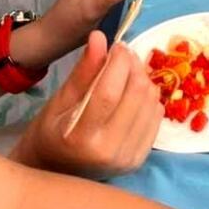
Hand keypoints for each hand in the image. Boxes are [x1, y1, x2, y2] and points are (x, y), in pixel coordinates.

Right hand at [13, 32, 161, 177]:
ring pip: (150, 102)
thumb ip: (83, 70)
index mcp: (81, 137)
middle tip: (122, 56)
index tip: (117, 44)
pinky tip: (133, 93)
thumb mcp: (59, 100)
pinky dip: (149, 97)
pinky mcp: (139, 159)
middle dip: (133, 65)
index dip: (118, 61)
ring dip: (142, 78)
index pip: (109, 91)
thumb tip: (99, 37)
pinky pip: (157, 116)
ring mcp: (127, 158)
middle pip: (135, 94)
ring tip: (127, 73)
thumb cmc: (51, 133)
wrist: (56, 172)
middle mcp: (108, 152)